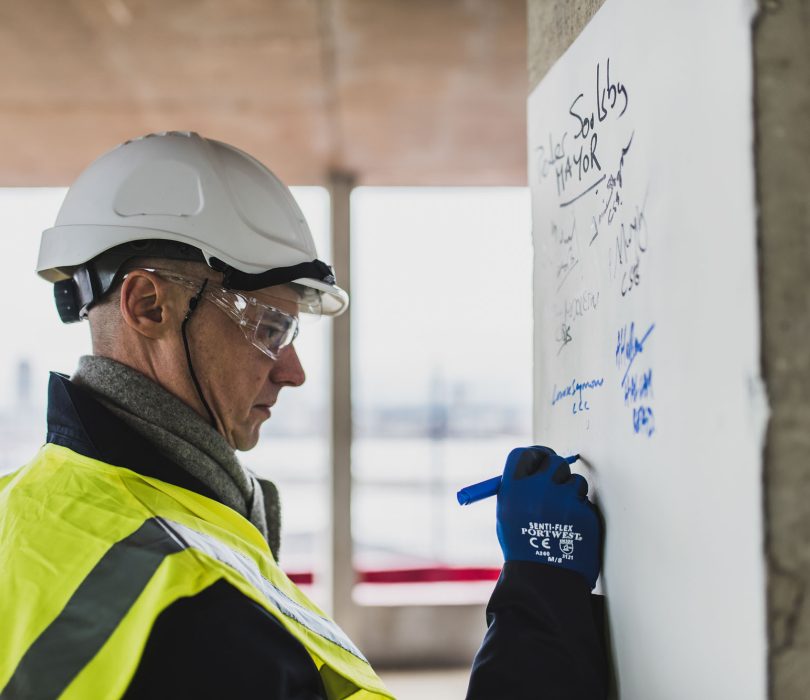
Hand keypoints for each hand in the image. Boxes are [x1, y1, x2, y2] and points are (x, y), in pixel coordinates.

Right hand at [496, 446, 600, 588]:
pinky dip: (581, 513)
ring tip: (562, 518)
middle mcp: (536, 490)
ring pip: (575, 481)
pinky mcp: (583, 512)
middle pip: (553, 461)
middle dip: (557, 472)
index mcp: (512, 490)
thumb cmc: (523, 550)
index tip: (543, 459)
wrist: (543, 582)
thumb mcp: (507, 516)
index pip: (525, 454)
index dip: (536, 455)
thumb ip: (519, 490)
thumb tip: (537, 468)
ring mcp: (562, 500)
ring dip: (572, 494)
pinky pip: (586, 502)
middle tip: (559, 482)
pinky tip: (572, 531)